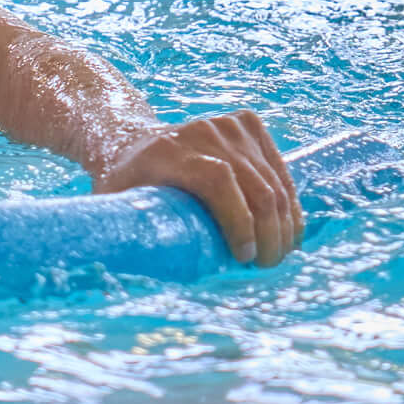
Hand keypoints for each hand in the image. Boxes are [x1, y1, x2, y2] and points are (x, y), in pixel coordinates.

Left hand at [95, 112, 301, 265]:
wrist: (130, 138)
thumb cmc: (124, 183)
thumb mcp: (114, 206)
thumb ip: (124, 236)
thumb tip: (134, 280)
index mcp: (169, 152)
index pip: (218, 181)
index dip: (238, 221)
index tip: (244, 257)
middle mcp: (202, 132)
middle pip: (255, 186)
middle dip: (269, 234)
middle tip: (266, 266)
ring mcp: (228, 124)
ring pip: (274, 182)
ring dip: (285, 224)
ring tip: (279, 255)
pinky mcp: (247, 123)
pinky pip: (279, 170)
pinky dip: (289, 203)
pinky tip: (288, 231)